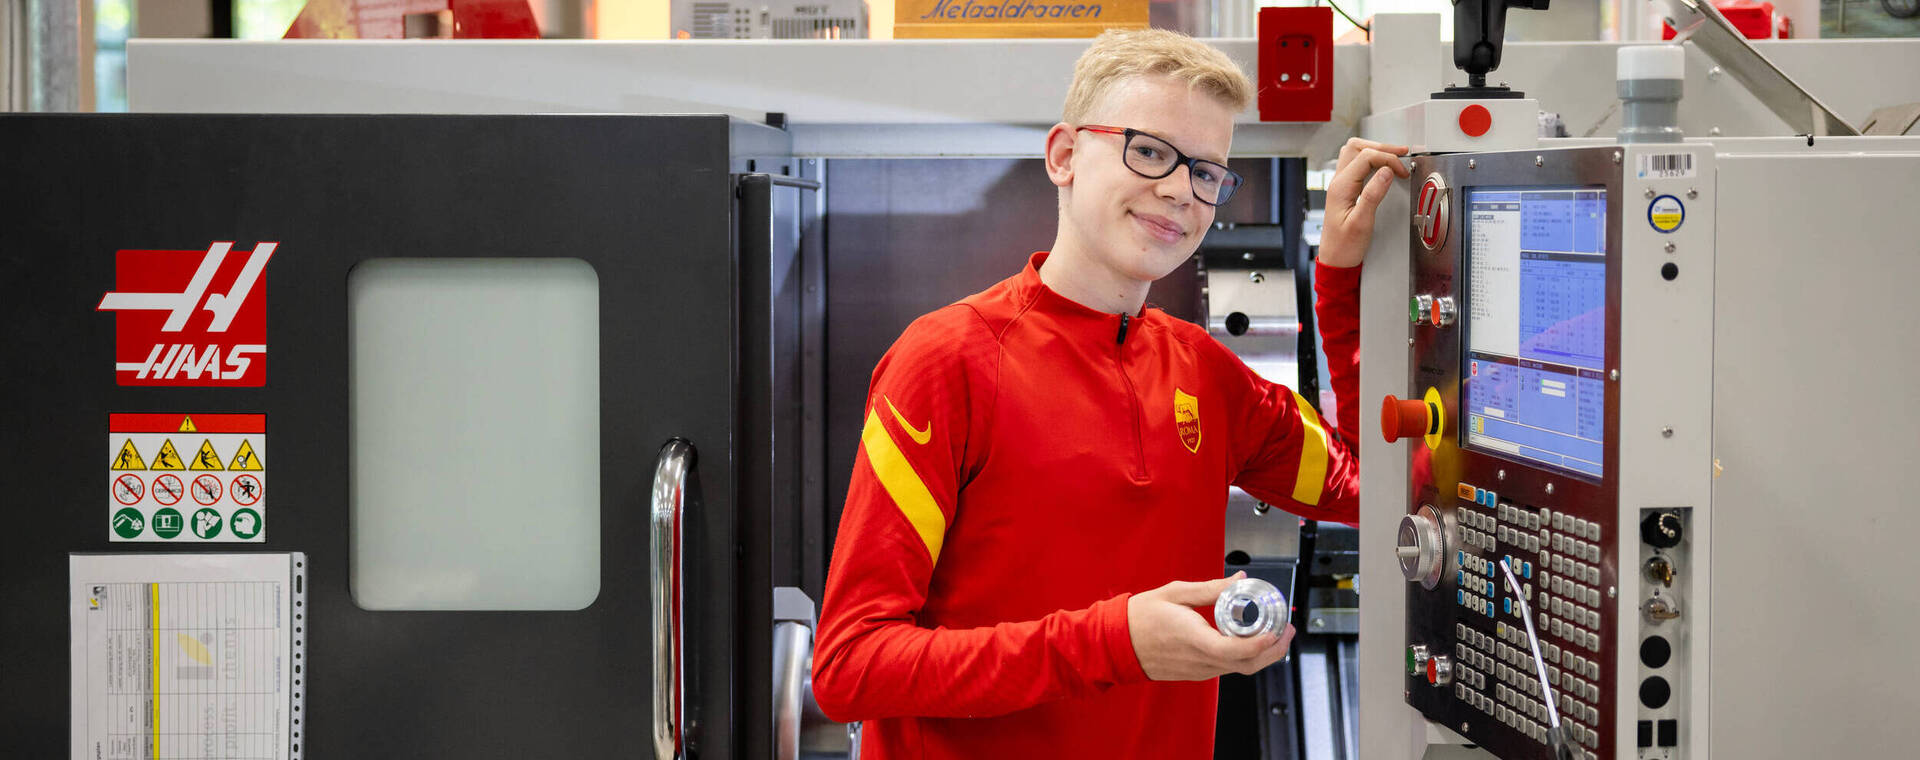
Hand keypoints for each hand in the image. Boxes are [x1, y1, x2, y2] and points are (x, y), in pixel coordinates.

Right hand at [1126, 572, 1296, 680]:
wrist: (1116, 642)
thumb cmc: (1140, 617)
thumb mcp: (1175, 593)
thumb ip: (1211, 589)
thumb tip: (1239, 580)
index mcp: (1195, 639)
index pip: (1237, 650)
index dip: (1262, 643)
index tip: (1277, 629)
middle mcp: (1200, 660)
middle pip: (1248, 665)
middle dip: (1274, 650)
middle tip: (1287, 630)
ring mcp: (1199, 670)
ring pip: (1240, 669)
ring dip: (1262, 654)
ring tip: (1274, 633)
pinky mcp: (1196, 673)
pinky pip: (1227, 668)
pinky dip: (1244, 657)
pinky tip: (1248, 641)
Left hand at [1319, 138, 1411, 268]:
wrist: (1335, 260)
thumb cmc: (1345, 246)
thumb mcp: (1362, 223)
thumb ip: (1373, 195)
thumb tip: (1387, 172)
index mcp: (1341, 187)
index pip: (1366, 157)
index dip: (1388, 159)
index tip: (1402, 171)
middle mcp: (1338, 182)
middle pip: (1357, 147)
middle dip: (1382, 148)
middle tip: (1401, 154)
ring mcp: (1340, 184)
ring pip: (1354, 152)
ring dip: (1375, 150)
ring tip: (1394, 156)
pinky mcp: (1345, 189)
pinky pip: (1356, 164)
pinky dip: (1371, 159)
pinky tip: (1382, 166)